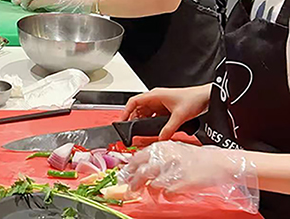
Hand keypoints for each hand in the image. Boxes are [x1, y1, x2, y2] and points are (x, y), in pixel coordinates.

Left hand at [120, 142, 257, 211]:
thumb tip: (139, 166)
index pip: (137, 158)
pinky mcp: (181, 183)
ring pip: (152, 184)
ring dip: (150, 190)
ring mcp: (173, 170)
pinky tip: (169, 192)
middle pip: (141, 172)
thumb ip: (156, 156)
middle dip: (133, 183)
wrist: (219, 163)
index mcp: (161, 147)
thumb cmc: (196, 157)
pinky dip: (165, 195)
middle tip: (130, 190)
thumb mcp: (173, 149)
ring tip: (152, 191)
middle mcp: (165, 157)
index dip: (128, 169)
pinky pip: (166, 193)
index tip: (123, 176)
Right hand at [121, 85, 211, 139]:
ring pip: (146, 113)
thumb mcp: (179, 116)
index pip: (134, 101)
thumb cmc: (193, 99)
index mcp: (154, 95)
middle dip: (134, 119)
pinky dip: (152, 123)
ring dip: (143, 121)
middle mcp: (156, 98)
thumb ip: (168, 129)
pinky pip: (155, 116)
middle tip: (131, 130)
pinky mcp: (167, 108)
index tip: (121, 120)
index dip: (126, 111)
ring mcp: (161, 103)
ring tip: (141, 131)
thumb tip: (160, 139)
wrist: (206, 97)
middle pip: (138, 109)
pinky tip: (155, 130)